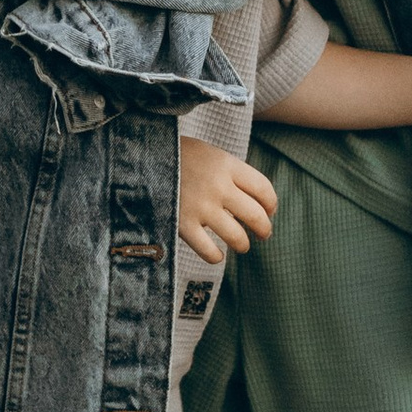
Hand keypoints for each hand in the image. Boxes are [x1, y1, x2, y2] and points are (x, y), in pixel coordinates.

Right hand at [177, 137, 278, 262]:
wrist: (140, 157)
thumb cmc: (179, 157)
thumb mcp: (209, 154)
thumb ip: (231, 174)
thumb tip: (256, 204)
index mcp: (226, 164)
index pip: (264, 189)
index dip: (271, 204)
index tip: (269, 211)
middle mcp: (217, 186)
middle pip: (256, 215)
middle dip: (264, 229)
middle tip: (263, 234)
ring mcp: (200, 206)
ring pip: (237, 237)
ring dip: (243, 245)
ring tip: (242, 245)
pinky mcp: (182, 224)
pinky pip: (208, 251)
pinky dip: (216, 257)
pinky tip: (217, 254)